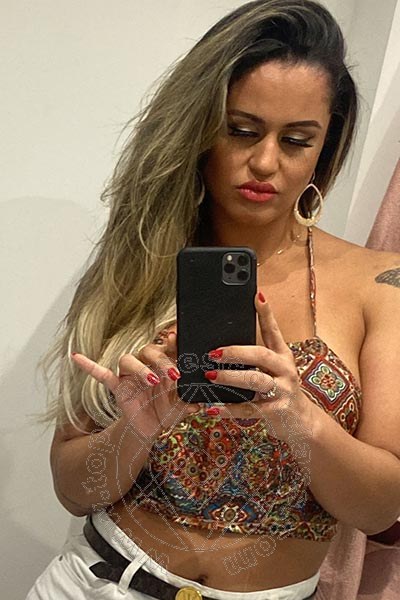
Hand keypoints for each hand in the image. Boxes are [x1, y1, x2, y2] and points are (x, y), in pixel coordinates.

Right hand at [71, 327, 200, 438]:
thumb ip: (189, 401)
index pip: (168, 346)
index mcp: (164, 363)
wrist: (152, 428)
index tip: (178, 337)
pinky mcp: (117, 386)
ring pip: (128, 359)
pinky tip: (76, 356)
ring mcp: (130, 374)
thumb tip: (200, 402)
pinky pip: (101, 374)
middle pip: (149, 350)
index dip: (173, 341)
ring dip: (140, 369)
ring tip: (152, 381)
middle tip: (174, 374)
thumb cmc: (168, 411)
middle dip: (161, 360)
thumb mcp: (182, 406)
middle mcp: (146, 364)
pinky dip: (89, 365)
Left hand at [203, 292, 312, 442]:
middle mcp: (285, 370)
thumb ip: (255, 358)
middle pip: (261, 355)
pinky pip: (249, 409)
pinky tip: (213, 408)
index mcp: (283, 355)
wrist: (302, 423)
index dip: (266, 313)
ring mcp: (283, 391)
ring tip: (211, 375)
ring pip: (255, 381)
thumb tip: (222, 346)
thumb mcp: (274, 370)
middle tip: (213, 352)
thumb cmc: (280, 391)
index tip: (257, 295)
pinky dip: (228, 409)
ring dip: (230, 377)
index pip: (274, 331)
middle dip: (235, 352)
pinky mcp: (277, 412)